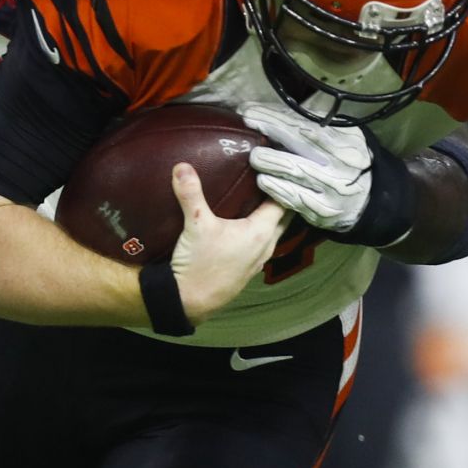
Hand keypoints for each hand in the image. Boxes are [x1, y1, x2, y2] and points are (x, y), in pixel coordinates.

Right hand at [166, 162, 285, 320]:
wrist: (189, 301)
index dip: (283, 182)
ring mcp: (259, 259)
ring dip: (274, 214)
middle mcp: (266, 245)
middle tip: (277, 176)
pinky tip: (250, 222)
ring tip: (266, 195)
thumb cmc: (199, 264)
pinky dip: (263, 229)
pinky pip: (264, 242)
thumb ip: (190, 193)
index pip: (284, 201)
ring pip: (275, 230)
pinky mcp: (249, 268)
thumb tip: (182, 166)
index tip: (280, 166)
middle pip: (284, 216)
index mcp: (261, 232)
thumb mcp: (195, 224)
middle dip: (283, 196)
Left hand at [240, 104, 373, 232]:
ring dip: (272, 163)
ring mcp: (333, 189)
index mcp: (346, 142)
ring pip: (298, 172)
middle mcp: (341, 164)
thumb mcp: (345, 137)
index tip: (252, 110)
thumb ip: (319, 124)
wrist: (368, 200)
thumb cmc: (347, 162)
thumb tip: (281, 109)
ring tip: (254, 156)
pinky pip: (297, 199)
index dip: (277, 116)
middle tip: (248, 125)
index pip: (307, 124)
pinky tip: (264, 181)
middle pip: (301, 144)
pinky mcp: (323, 211)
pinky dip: (278, 189)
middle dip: (271, 131)